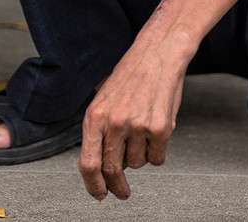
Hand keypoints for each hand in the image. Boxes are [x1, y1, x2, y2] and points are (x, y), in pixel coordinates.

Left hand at [77, 36, 188, 200]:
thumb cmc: (132, 75)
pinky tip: (156, 134)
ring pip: (137, 164)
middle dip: (117, 186)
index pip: (88, 162)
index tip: (99, 194)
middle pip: (111, 169)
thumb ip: (100, 130)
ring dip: (141, 157)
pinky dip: (158, 152)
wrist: (158, 53)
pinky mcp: (160, 129)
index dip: (92, 185)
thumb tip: (101, 164)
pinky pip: (157, 158)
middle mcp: (113, 122)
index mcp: (95, 116)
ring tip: (143, 134)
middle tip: (122, 192)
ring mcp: (137, 127)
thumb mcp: (104, 100)